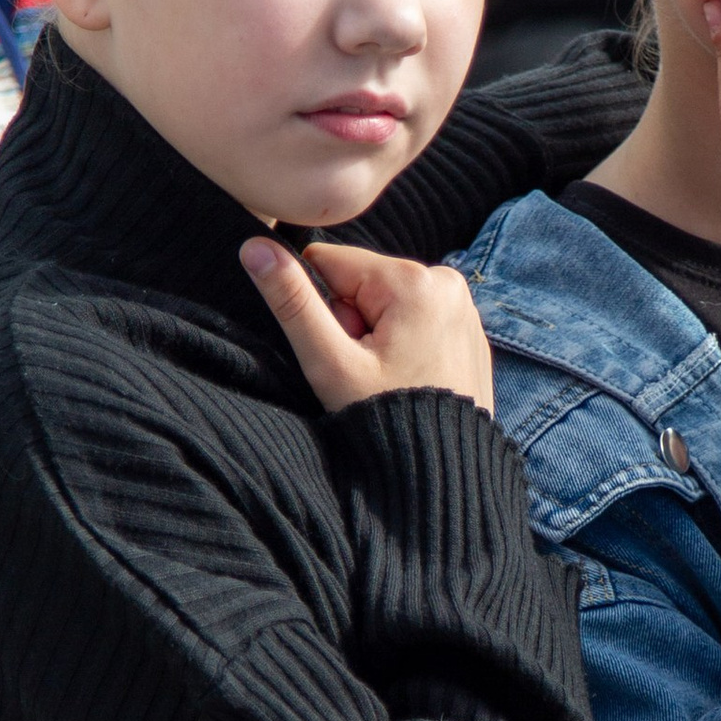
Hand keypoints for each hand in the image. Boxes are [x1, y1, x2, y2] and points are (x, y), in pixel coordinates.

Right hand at [244, 238, 494, 414]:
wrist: (444, 475)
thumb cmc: (387, 422)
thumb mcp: (330, 362)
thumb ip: (292, 301)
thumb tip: (254, 246)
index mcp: (413, 279)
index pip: (329, 263)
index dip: (322, 310)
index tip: (346, 351)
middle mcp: (446, 279)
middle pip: (360, 283)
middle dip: (353, 324)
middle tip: (367, 373)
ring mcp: (462, 304)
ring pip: (385, 302)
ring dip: (376, 337)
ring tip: (389, 380)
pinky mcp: (466, 326)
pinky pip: (414, 319)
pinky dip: (403, 345)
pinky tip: (410, 380)